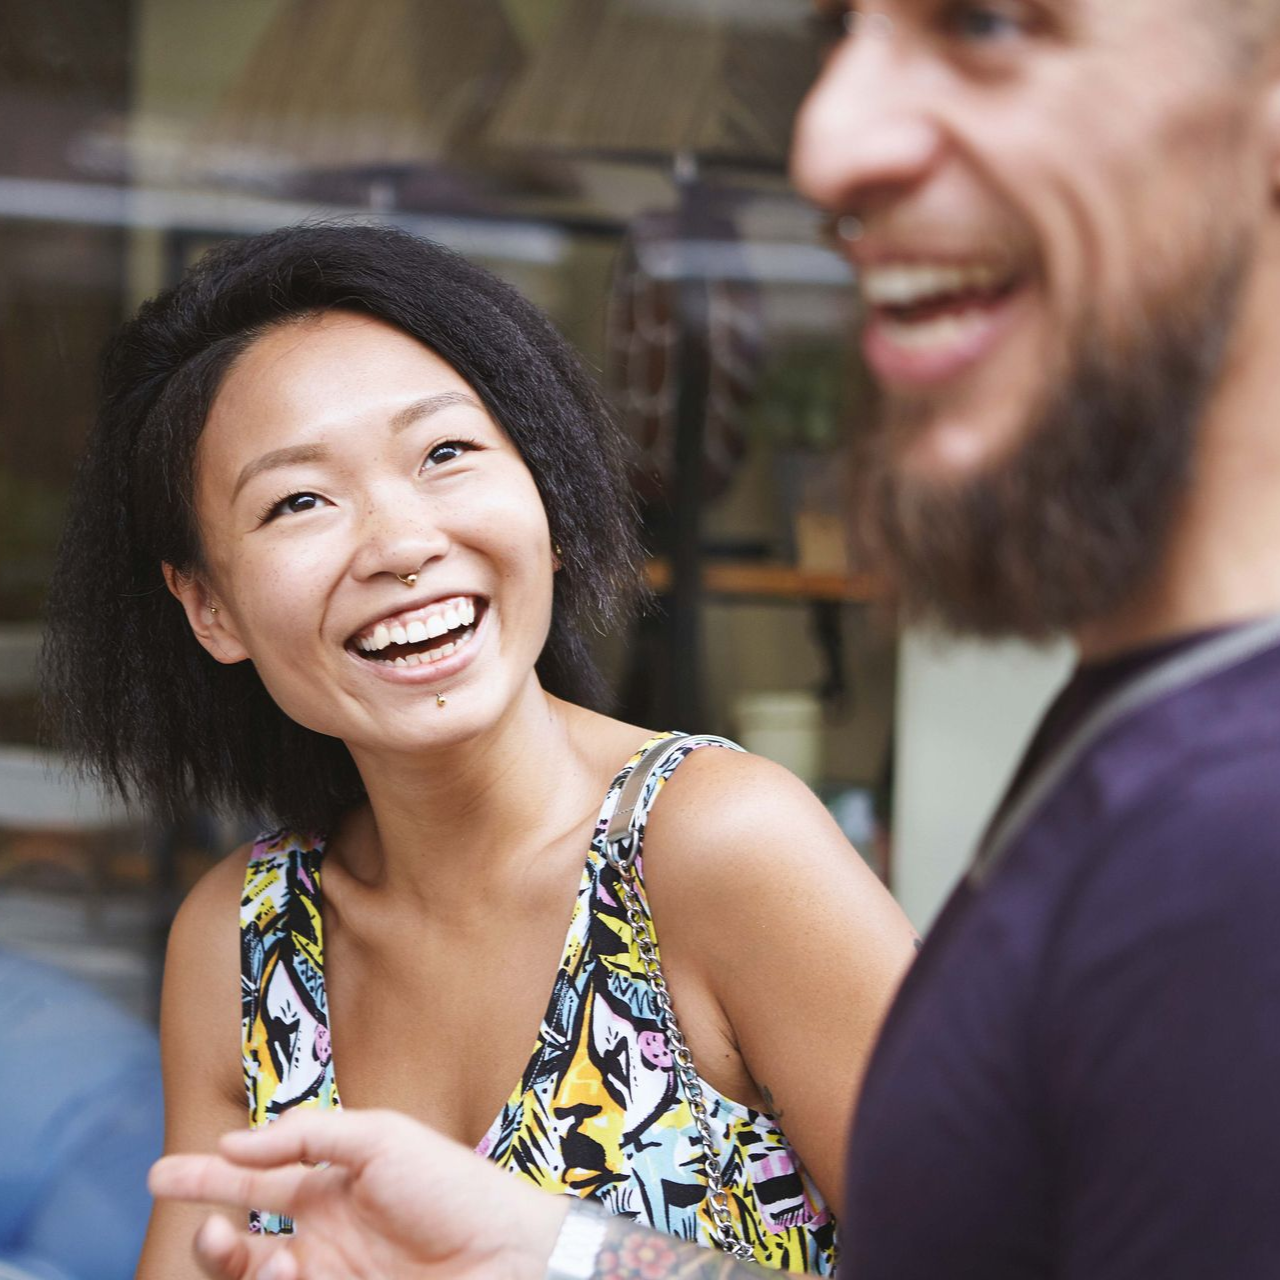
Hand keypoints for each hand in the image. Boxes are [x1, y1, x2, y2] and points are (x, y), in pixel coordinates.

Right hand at [148, 1108, 567, 1279]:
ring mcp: (329, 1279)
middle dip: (211, 1238)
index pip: (255, 1180)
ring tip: (278, 1263)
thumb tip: (233, 1141)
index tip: (160, 1173)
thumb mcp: (380, 1138)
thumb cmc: (451, 1187)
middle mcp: (322, 1238)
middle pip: (239, 1244)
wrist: (504, 1254)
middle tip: (213, 1232)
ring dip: (242, 1269)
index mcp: (331, 1187)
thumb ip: (307, 1134)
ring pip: (252, 1279)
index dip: (207, 1176)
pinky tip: (293, 1271)